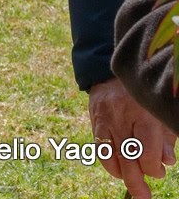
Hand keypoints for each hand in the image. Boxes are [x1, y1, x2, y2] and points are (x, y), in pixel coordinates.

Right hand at [88, 79, 175, 198]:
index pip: (146, 153)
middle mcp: (121, 118)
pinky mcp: (94, 121)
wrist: (112, 74)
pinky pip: (99, 149)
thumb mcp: (159, 114)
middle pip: (128, 158)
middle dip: (137, 182)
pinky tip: (118, 170)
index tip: (159, 170)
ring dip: (122, 175)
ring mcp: (105, 119)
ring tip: (132, 183)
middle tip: (143, 197)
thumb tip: (167, 162)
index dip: (154, 168)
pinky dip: (109, 164)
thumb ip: (165, 138)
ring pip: (110, 156)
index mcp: (143, 114)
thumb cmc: (143, 97)